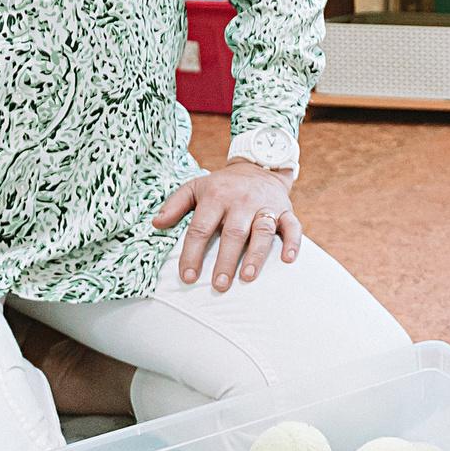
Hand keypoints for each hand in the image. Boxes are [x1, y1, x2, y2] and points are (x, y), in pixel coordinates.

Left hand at [153, 161, 298, 291]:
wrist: (259, 165)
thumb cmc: (223, 185)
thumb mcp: (195, 187)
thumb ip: (175, 204)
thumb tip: (156, 224)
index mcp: (216, 196)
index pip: (200, 228)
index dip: (192, 253)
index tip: (188, 277)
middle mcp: (241, 201)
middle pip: (233, 233)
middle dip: (225, 260)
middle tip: (218, 285)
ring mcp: (266, 205)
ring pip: (263, 230)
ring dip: (256, 255)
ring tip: (247, 277)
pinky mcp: (286, 209)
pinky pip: (293, 226)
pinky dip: (293, 243)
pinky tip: (287, 260)